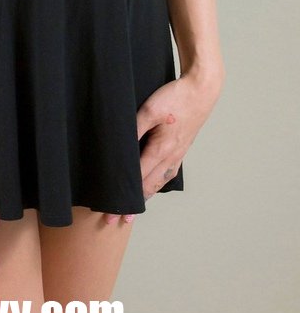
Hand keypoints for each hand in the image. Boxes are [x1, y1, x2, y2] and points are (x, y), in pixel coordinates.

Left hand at [103, 70, 223, 225]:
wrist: (201, 90)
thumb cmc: (175, 97)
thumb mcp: (149, 110)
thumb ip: (133, 129)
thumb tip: (120, 148)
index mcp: (161, 150)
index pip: (137, 180)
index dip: (123, 198)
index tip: (111, 213)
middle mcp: (170, 158)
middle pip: (147, 188)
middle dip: (131, 205)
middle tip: (115, 221)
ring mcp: (177, 155)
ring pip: (158, 183)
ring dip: (144, 198)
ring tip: (133, 211)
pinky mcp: (180, 149)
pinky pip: (166, 174)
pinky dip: (155, 185)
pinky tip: (151, 187)